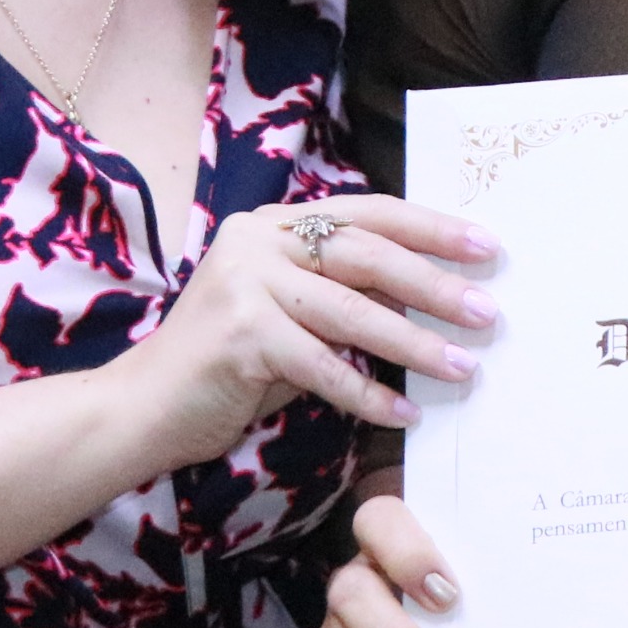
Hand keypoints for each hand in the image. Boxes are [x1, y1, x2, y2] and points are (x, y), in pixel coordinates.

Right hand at [108, 195, 499, 475]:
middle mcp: (257, 241)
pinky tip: (405, 413)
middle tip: (487, 312)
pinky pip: (323, 367)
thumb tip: (432, 300)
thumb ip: (345, 299)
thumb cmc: (225, 367)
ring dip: (414, 344)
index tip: (485, 246)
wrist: (140, 408)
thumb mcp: (291, 317)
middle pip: (366, 254)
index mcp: (273, 225)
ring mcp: (244, 284)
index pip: (367, 213)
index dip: (430, 227)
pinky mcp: (239, 334)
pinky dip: (369, 394)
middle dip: (435, 284)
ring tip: (463, 367)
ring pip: (351, 312)